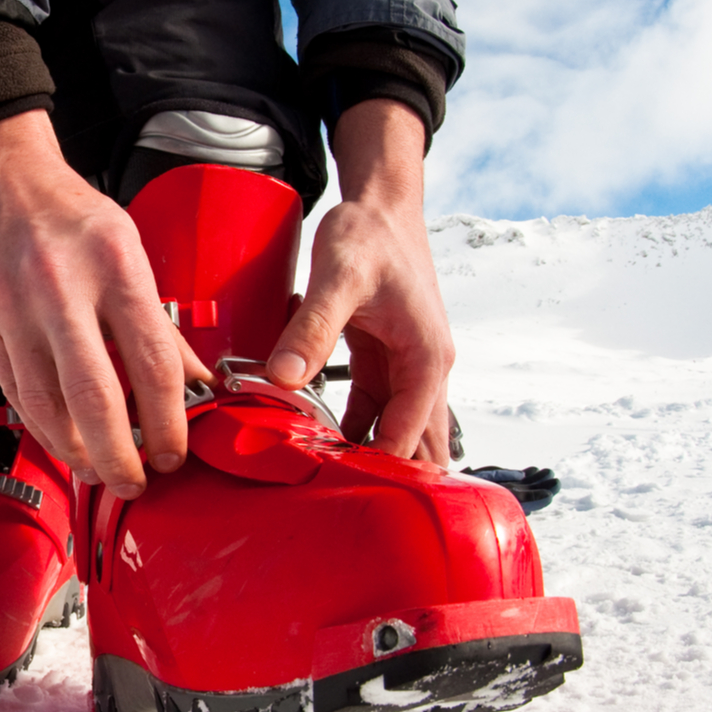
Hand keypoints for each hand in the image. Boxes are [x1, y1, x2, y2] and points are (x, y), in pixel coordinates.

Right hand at [0, 110, 207, 497]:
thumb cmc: (65, 211)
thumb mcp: (126, 247)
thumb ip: (154, 319)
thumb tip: (191, 383)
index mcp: (111, 263)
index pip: (151, 361)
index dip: (168, 420)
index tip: (174, 452)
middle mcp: (59, 286)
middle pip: (94, 395)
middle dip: (119, 454)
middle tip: (134, 483)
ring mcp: (11, 306)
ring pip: (44, 403)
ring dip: (74, 450)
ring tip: (97, 471)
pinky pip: (12, 390)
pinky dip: (38, 426)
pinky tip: (60, 442)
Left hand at [267, 98, 454, 460]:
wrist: (381, 205)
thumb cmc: (371, 236)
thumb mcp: (337, 280)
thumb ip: (312, 329)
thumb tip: (284, 377)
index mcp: (427, 359)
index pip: (408, 435)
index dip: (376, 467)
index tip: (338, 494)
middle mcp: (426, 370)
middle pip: (416, 445)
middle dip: (384, 478)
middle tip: (335, 506)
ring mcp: (407, 368)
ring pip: (396, 431)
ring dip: (367, 457)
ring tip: (323, 489)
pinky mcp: (384, 362)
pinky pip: (373, 411)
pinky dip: (352, 431)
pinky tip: (320, 450)